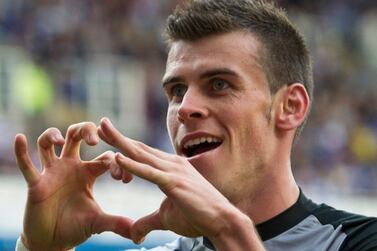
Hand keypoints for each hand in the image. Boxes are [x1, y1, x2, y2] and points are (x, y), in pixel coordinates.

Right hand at [14, 122, 132, 250]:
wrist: (52, 242)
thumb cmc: (76, 227)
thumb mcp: (97, 223)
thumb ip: (115, 223)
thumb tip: (136, 232)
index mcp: (89, 172)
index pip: (105, 157)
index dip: (116, 164)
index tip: (123, 180)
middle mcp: (70, 167)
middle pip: (76, 136)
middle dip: (85, 131)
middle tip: (94, 140)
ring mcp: (52, 173)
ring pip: (48, 144)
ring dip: (51, 136)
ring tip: (59, 139)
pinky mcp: (36, 183)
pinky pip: (26, 165)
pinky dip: (21, 152)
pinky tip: (20, 138)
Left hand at [98, 118, 236, 243]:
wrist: (223, 221)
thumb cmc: (198, 216)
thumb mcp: (166, 217)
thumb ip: (147, 222)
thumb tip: (133, 234)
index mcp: (171, 167)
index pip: (143, 153)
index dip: (126, 145)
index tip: (109, 137)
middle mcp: (172, 164)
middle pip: (139, 148)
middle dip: (118, 136)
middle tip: (101, 124)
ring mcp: (173, 171)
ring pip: (141, 154)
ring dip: (120, 142)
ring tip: (103, 129)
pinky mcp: (174, 183)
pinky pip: (149, 172)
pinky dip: (133, 164)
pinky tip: (117, 157)